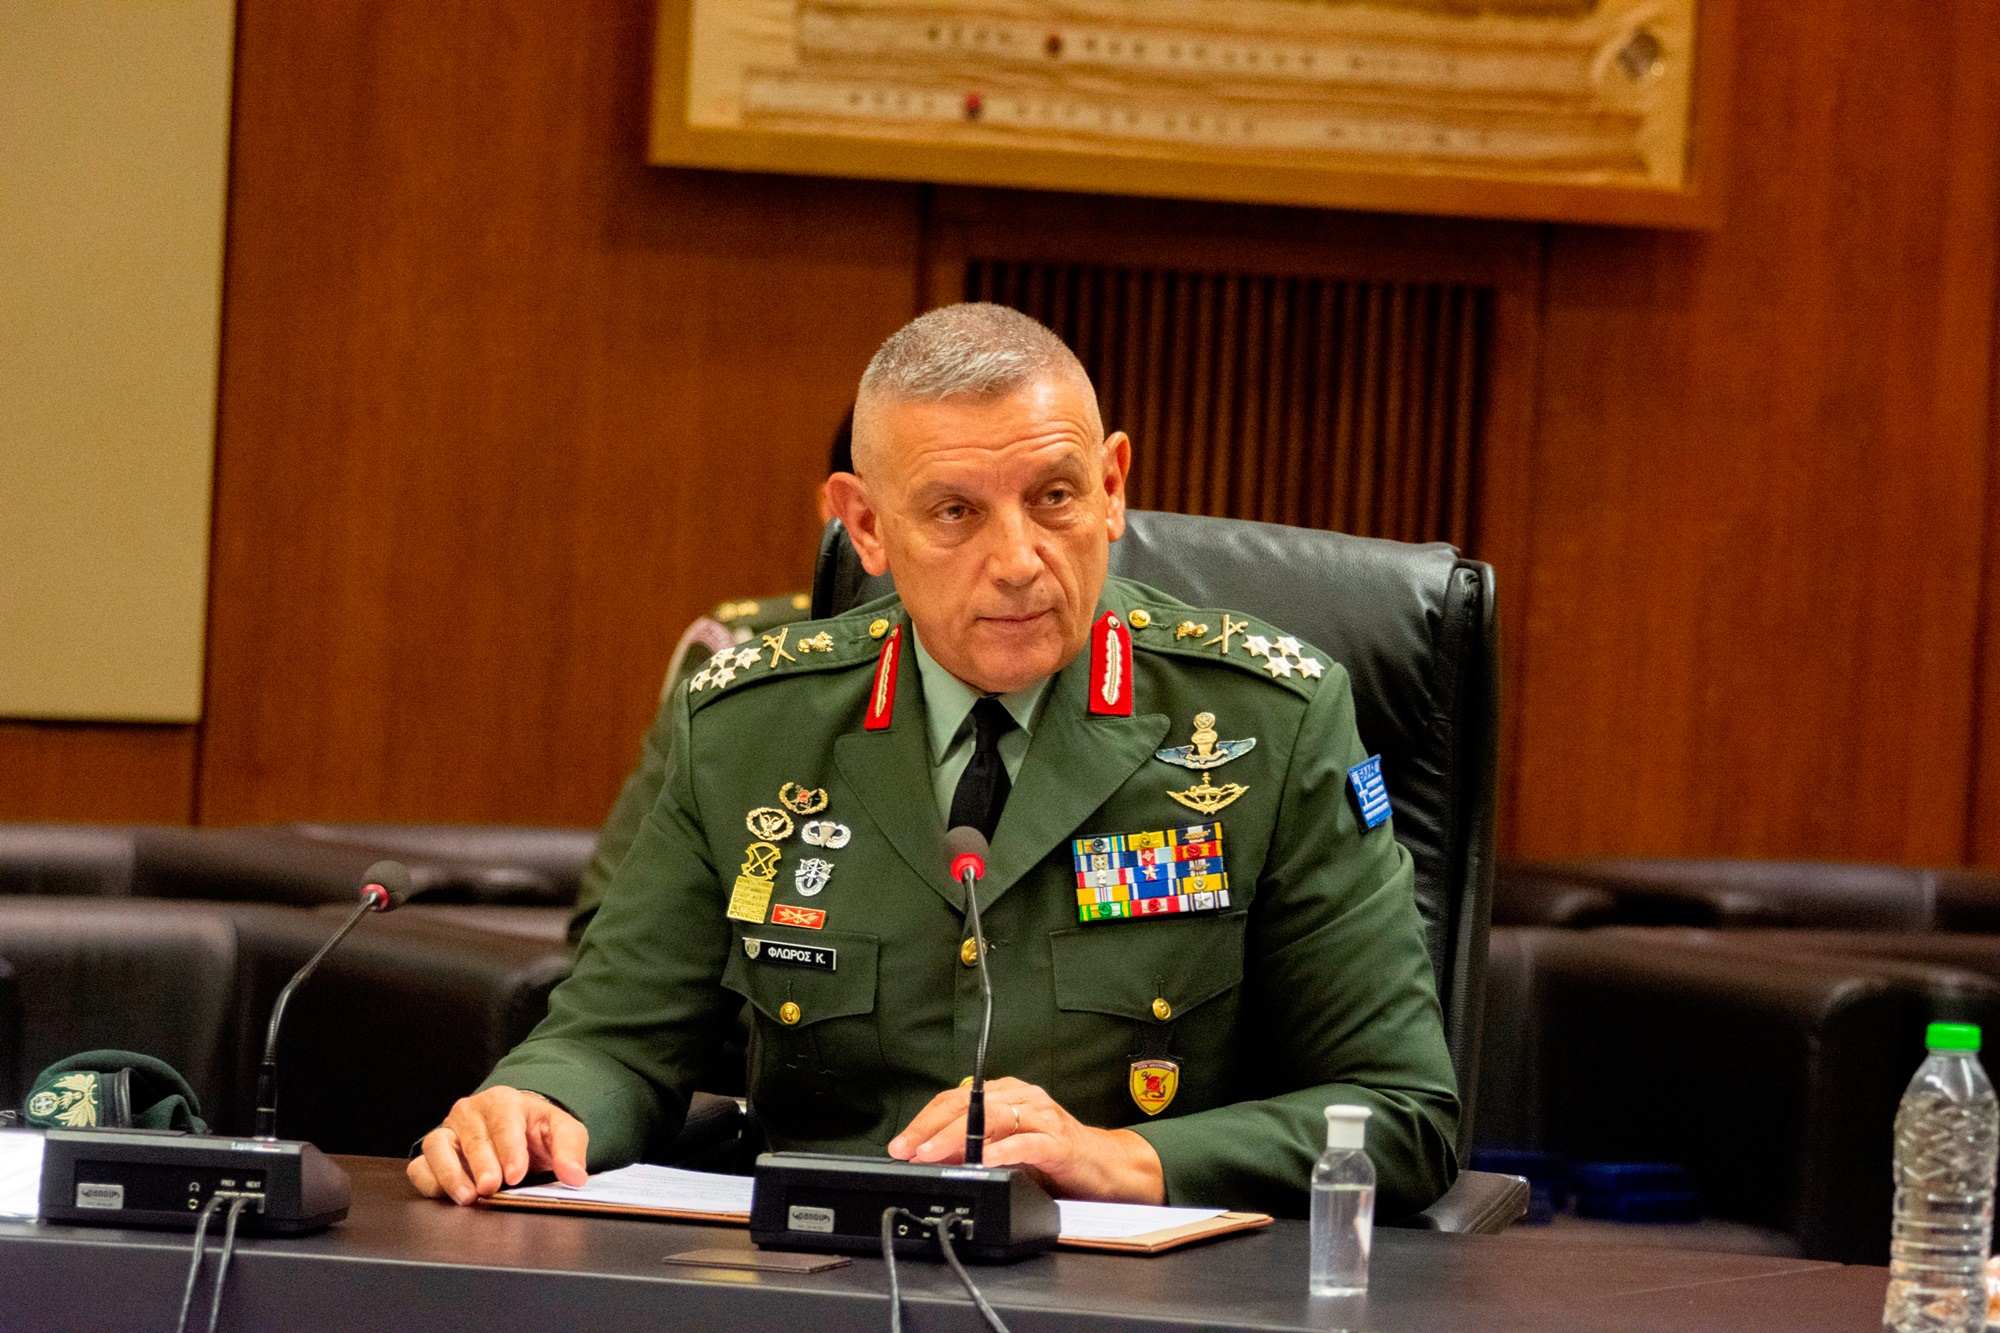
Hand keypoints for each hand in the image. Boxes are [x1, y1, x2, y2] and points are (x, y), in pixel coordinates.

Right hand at [406, 1087, 588, 1204]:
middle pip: (471, 1137)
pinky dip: (429, 1180)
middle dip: (481, 1163)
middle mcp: (470, 1113)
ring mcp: (447, 1132)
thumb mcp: (561, 1132)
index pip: (504, 1122)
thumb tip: (575, 1176)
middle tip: (491, 1187)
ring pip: (437, 1147)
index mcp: (503, 1101)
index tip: (516, 1174)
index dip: (509, 1149)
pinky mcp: (432, 1155)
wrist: (516, 1131)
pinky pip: (420, 1166)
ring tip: (468, 1197)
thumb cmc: (535, 1131)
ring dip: (450, 1173)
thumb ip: (570, 1150)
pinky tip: (446, 1195)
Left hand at [887, 1076, 1164, 1203]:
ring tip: (934, 1153)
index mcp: (1005, 1095)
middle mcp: (1022, 1099)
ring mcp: (1043, 1117)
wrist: (1105, 1168)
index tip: (900, 1144)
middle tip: (907, 1149)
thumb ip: (972, 1149)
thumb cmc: (1052, 1157)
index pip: (955, 1099)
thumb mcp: (1005, 1149)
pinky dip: (1005, 1150)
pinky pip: (1029, 1142)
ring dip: (959, 1137)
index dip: (924, 1121)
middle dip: (932, 1127)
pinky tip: (986, 1160)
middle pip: (969, 1104)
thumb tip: (930, 1159)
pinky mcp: (1060, 1142)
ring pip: (993, 1118)